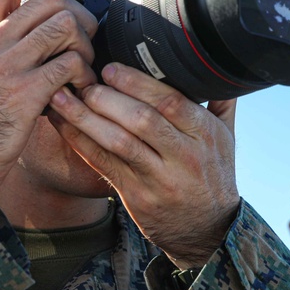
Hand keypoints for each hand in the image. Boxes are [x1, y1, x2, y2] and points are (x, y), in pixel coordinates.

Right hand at [0, 0, 98, 205]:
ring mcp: (7, 66)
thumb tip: (51, 24)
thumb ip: (10, 46)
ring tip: (82, 73)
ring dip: (85, 48)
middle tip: (85, 45)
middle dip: (81, 18)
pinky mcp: (24, 94)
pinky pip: (70, 64)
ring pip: (65, 26)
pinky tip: (79, 94)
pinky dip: (84, 77)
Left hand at [48, 62, 239, 269]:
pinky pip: (103, 164)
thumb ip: (220, 99)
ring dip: (86, 118)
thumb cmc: (213, 174)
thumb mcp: (227, 137)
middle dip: (108, 98)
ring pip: (119, 143)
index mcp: (206, 135)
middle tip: (83, 81)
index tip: (111, 68)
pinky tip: (62, 123)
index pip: (171, 102)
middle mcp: (184, 157)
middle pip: (142, 121)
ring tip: (62, 97)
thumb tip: (215, 60)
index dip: (137, 83)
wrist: (207, 229)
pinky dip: (80, 141)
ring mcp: (158, 179)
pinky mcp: (136, 196)